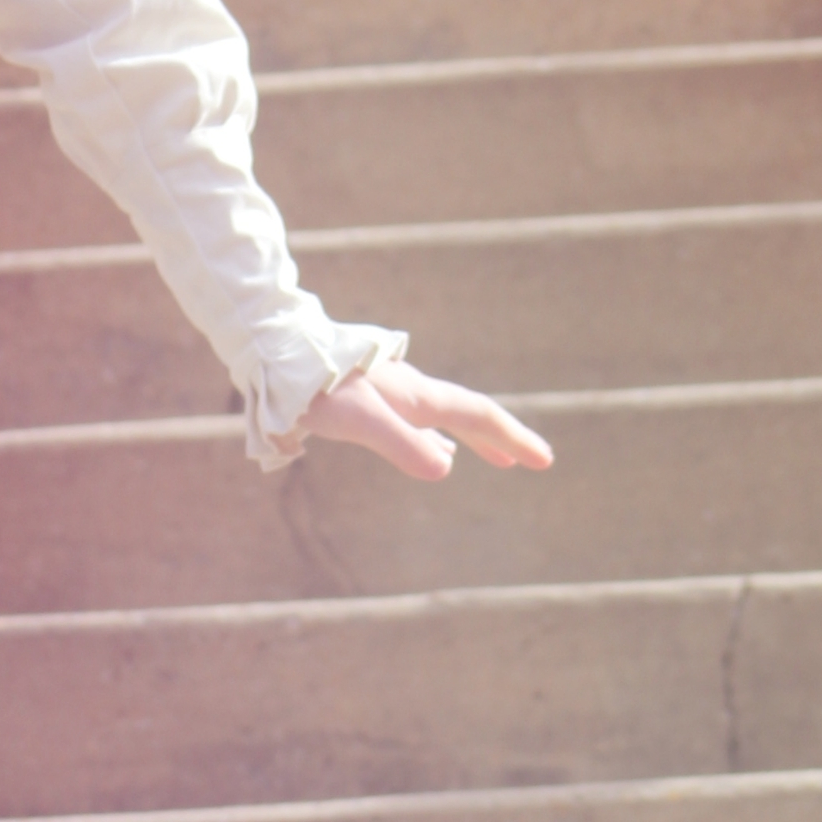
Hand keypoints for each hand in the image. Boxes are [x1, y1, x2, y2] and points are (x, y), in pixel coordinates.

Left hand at [301, 357, 552, 483]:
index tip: (544, 460)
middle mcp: (411, 391)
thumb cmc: (316, 389)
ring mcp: (392, 392)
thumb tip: (447, 468)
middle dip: (503, 438)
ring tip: (493, 457)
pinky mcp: (370, 397)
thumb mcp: (359, 420)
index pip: (478, 416)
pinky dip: (437, 436)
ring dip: (472, 438)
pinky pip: (419, 420)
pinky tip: (433, 448)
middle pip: (468, 415)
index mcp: (417, 395)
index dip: (512, 438)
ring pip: (444, 417)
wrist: (277, 353)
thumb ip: (400, 443)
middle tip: (534, 459)